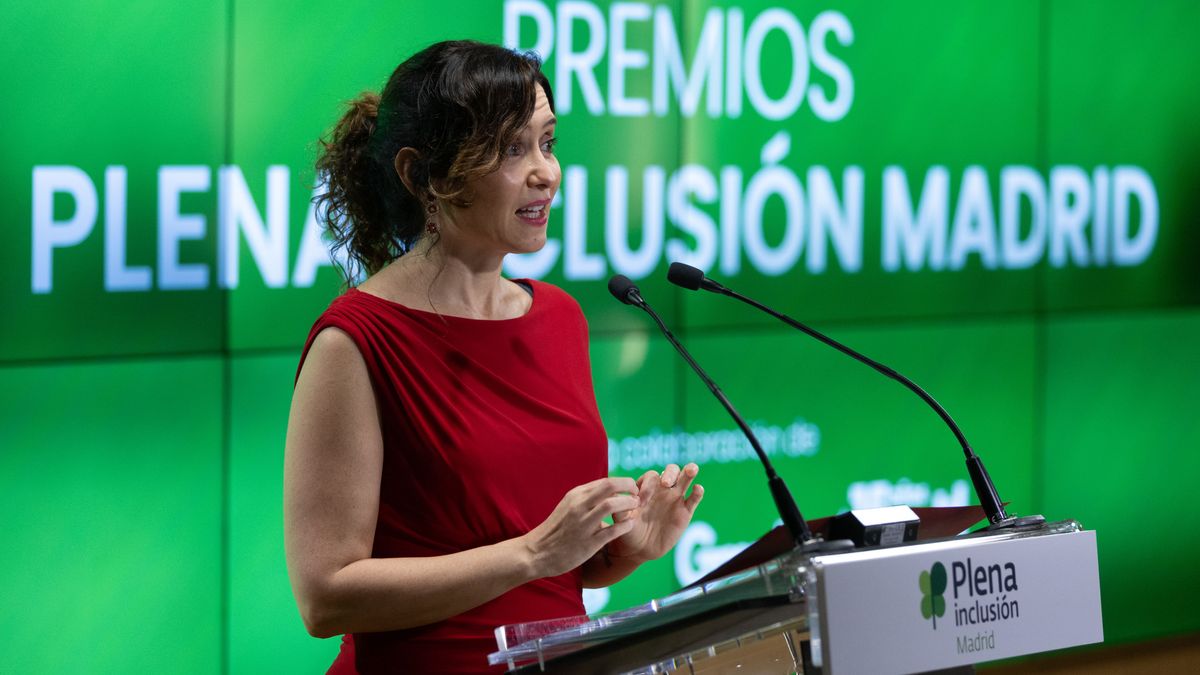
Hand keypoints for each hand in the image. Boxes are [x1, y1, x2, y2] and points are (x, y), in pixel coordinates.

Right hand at [521, 477, 640, 578]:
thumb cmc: (556, 530)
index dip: (624, 483)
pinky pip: (612, 530)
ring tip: (636, 509)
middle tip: (638, 495)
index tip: (631, 490)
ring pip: (612, 505)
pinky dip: (626, 525)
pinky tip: (630, 525)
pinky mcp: (588, 542)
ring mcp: (583, 523)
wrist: (537, 552)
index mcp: (576, 495)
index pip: (606, 481)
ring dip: (629, 504)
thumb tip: (609, 493)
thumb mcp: (569, 506)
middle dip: (629, 488)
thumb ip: (587, 499)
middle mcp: (579, 505)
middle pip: (610, 486)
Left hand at [606, 463, 703, 563]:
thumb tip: (618, 497)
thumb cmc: (629, 530)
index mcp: (647, 487)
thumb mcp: (621, 519)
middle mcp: (663, 489)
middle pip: (672, 470)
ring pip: (686, 479)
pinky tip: (698, 489)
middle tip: (665, 484)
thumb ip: (620, 508)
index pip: (651, 477)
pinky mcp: (686, 512)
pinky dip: (698, 492)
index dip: (648, 485)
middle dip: (670, 473)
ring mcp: (675, 499)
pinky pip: (694, 499)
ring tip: (691, 470)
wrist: (640, 549)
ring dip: (689, 471)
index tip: (641, 501)